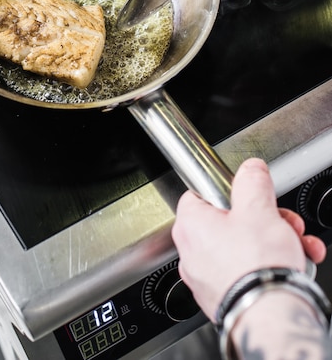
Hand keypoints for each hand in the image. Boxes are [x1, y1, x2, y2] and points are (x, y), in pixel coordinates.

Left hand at [171, 158, 326, 321]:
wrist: (269, 317)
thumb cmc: (255, 266)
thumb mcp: (258, 208)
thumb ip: (252, 182)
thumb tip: (251, 170)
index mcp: (191, 225)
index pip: (199, 193)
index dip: (227, 189)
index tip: (247, 191)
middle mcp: (192, 253)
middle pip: (229, 221)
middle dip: (264, 218)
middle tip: (283, 220)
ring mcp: (207, 278)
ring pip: (243, 247)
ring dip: (274, 241)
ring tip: (296, 244)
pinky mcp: (224, 296)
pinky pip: (246, 271)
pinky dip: (268, 265)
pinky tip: (293, 264)